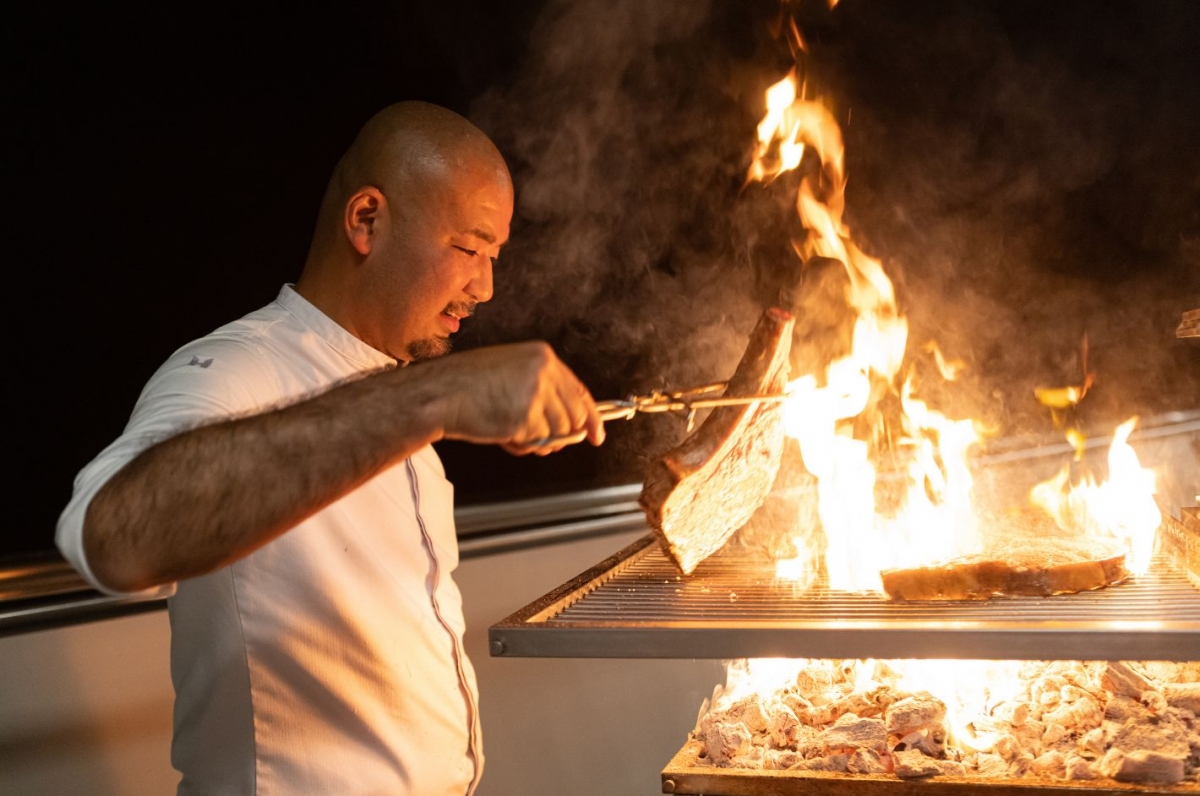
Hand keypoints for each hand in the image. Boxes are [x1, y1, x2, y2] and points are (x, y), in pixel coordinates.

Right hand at [423, 342, 604, 455]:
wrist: (440, 393)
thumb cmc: (468, 385)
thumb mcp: (511, 372)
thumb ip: (542, 390)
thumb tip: (571, 422)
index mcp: (542, 356)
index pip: (579, 391)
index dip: (591, 416)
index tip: (597, 434)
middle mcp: (543, 371)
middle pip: (574, 416)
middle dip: (562, 435)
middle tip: (538, 440)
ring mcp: (535, 393)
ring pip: (557, 433)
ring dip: (536, 441)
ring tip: (508, 430)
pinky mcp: (524, 415)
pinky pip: (535, 442)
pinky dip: (520, 446)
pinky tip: (500, 433)